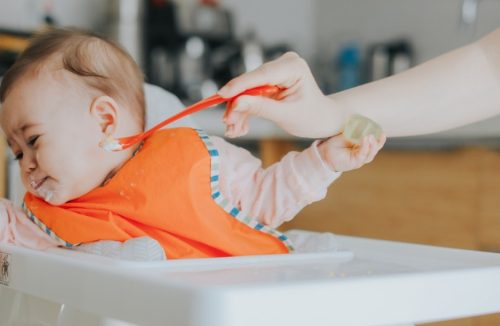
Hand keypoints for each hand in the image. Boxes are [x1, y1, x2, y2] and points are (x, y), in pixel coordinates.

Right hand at [218, 52, 345, 137]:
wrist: (322, 119)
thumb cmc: (311, 117)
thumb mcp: (286, 115)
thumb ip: (261, 108)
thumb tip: (236, 103)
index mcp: (292, 67)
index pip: (260, 75)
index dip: (239, 86)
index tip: (221, 95)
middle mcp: (282, 64)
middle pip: (250, 84)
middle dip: (238, 105)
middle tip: (228, 124)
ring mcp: (275, 72)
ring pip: (248, 91)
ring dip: (239, 112)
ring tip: (234, 131)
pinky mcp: (269, 81)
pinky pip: (251, 95)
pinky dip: (245, 111)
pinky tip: (241, 127)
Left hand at [318, 134, 386, 171]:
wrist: (324, 153)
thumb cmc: (334, 144)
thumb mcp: (346, 135)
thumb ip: (354, 131)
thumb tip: (360, 121)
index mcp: (362, 148)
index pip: (374, 144)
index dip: (380, 139)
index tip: (382, 132)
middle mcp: (363, 155)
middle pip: (374, 150)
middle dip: (378, 142)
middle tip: (379, 133)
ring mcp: (360, 160)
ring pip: (370, 153)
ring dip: (372, 144)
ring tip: (371, 136)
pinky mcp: (355, 163)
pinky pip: (362, 155)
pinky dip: (364, 147)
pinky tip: (365, 139)